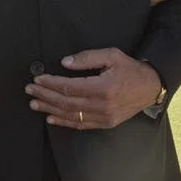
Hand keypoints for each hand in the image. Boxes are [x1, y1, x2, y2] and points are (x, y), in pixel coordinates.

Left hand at [27, 48, 163, 128]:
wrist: (150, 87)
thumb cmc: (130, 70)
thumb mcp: (112, 55)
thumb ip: (87, 58)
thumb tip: (65, 63)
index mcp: (103, 87)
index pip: (69, 87)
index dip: (51, 83)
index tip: (38, 79)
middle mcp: (102, 105)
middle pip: (66, 102)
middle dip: (45, 96)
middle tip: (30, 91)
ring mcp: (104, 117)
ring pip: (71, 115)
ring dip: (50, 110)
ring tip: (34, 104)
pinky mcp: (105, 123)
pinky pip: (81, 125)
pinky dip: (64, 122)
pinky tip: (51, 118)